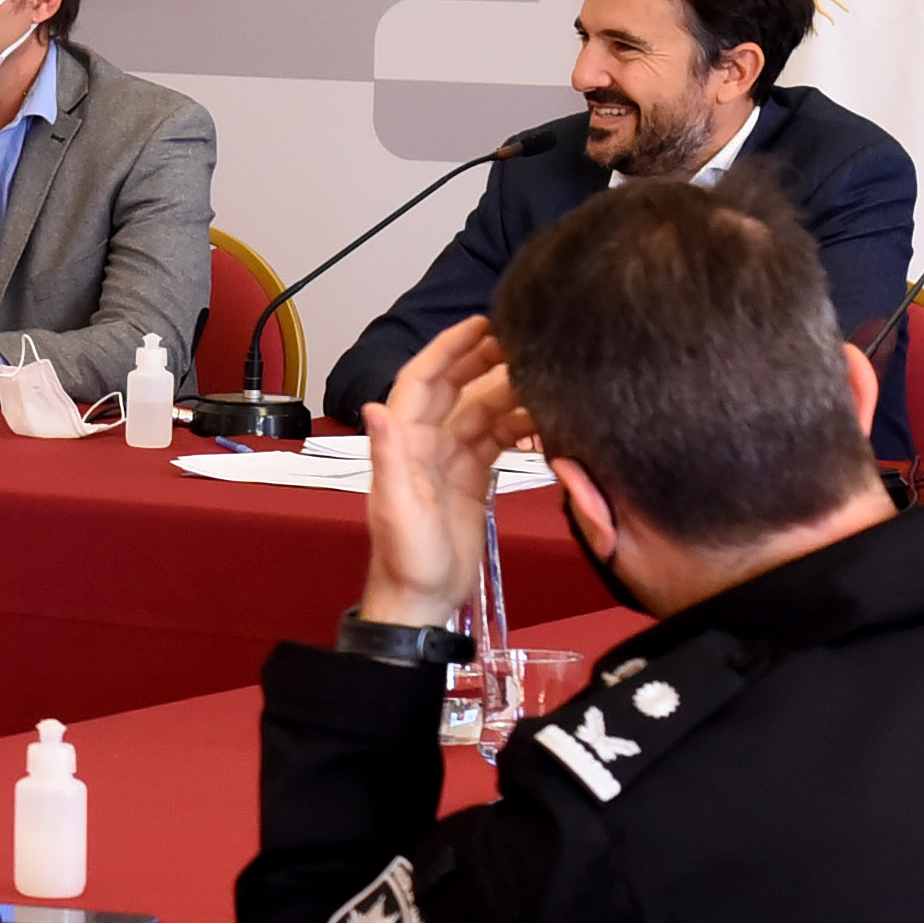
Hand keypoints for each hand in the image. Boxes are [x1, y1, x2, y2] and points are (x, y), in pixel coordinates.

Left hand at [361, 316, 527, 626]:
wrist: (423, 600)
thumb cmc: (406, 558)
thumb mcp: (396, 508)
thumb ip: (387, 457)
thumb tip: (375, 407)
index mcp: (403, 443)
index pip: (423, 381)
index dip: (448, 348)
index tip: (481, 322)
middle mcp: (424, 444)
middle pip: (455, 387)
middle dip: (484, 359)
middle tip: (525, 335)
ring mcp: (449, 460)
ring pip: (482, 411)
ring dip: (509, 390)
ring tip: (547, 372)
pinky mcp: (472, 478)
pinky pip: (496, 439)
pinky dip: (519, 424)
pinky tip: (547, 413)